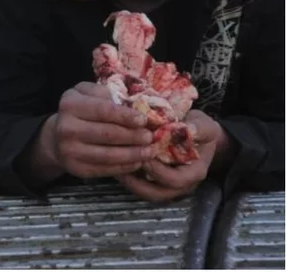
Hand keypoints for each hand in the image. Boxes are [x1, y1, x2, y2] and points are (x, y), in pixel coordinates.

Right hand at [18, 82, 153, 184]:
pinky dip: (124, 167)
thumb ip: (105, 93)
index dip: (126, 116)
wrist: (56, 137)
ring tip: (148, 151)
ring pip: (108, 155)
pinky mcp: (76, 168)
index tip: (143, 119)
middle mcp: (66, 128)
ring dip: (133, 154)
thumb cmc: (79, 110)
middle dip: (133, 136)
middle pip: (108, 134)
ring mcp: (69, 150)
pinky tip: (136, 162)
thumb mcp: (86, 93)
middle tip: (150, 137)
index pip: (103, 110)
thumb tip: (133, 103)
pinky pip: (105, 169)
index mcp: (70, 104)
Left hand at [116, 110, 232, 202]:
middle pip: (156, 193)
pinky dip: (128, 178)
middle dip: (136, 181)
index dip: (157, 170)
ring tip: (114, 166)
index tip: (142, 154)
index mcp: (195, 172)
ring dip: (129, 182)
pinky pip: (141, 186)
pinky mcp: (156, 181)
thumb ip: (199, 128)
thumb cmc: (200, 129)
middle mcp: (182, 184)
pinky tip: (116, 164)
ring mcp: (168, 185)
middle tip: (121, 163)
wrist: (199, 135)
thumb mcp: (204, 126)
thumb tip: (189, 130)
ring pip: (146, 193)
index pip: (175, 180)